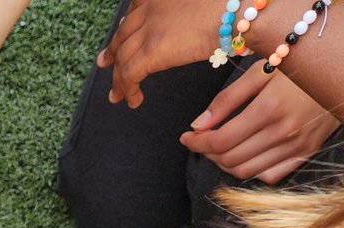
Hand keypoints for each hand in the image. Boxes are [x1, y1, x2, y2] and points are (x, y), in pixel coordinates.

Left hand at [99, 0, 221, 108]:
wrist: (238, 10)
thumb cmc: (233, 4)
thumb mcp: (203, 1)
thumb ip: (187, 9)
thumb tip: (187, 24)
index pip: (135, 9)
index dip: (126, 26)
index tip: (121, 36)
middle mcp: (151, 7)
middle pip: (124, 33)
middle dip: (113, 50)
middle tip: (105, 63)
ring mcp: (149, 29)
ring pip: (123, 58)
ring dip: (118, 79)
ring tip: (116, 96)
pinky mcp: (151, 51)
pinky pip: (130, 76)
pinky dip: (128, 90)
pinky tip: (134, 101)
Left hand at [180, 63, 339, 182]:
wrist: (343, 71)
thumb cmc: (298, 68)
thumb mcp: (261, 71)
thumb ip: (227, 99)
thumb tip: (197, 126)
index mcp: (269, 109)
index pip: (220, 141)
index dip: (197, 143)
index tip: (187, 137)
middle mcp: (282, 132)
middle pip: (228, 160)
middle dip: (207, 153)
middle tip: (202, 141)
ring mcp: (295, 146)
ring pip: (244, 172)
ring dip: (224, 164)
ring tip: (219, 148)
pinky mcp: (305, 154)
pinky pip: (267, 176)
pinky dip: (250, 170)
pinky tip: (245, 155)